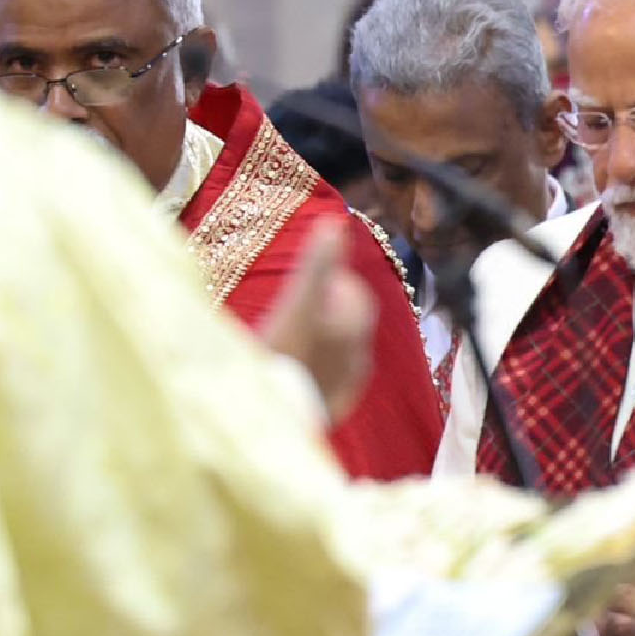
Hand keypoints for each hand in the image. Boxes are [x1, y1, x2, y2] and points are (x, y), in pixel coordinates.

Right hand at [260, 222, 375, 420]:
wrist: (274, 414)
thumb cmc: (286, 351)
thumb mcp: (299, 300)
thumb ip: (320, 261)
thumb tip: (336, 221)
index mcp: (356, 327)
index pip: (352, 291)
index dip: (327, 282)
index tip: (299, 286)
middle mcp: (359, 355)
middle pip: (343, 320)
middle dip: (322, 310)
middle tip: (287, 312)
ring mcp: (347, 384)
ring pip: (336, 349)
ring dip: (317, 340)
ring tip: (285, 341)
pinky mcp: (333, 405)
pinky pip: (328, 377)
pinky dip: (313, 367)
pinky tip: (290, 368)